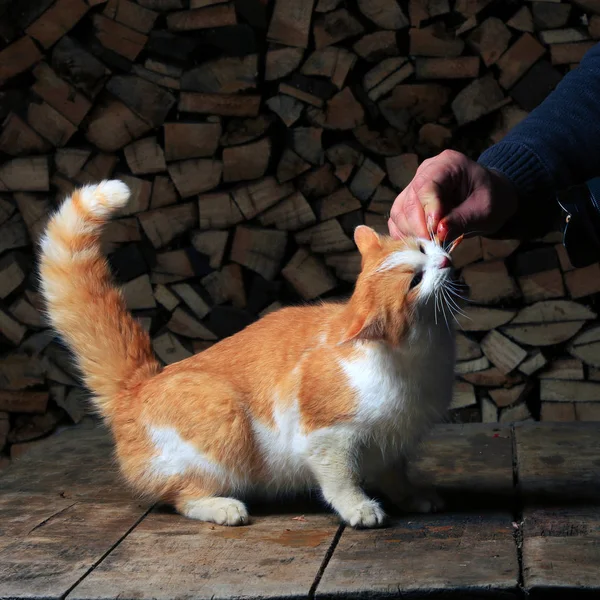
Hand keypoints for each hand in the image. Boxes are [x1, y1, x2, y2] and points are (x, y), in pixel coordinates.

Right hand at [387, 150, 518, 240]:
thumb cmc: (492, 200)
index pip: (425, 186)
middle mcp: (425, 173)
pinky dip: (404, 236)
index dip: (427, 211)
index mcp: (447, 164)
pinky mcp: (409, 205)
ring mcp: (414, 188)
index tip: (434, 233)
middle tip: (432, 247)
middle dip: (417, 227)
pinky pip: (398, 221)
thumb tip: (439, 233)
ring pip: (399, 212)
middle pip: (408, 200)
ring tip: (428, 248)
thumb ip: (462, 220)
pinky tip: (418, 247)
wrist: (492, 198)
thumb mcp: (485, 210)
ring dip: (410, 234)